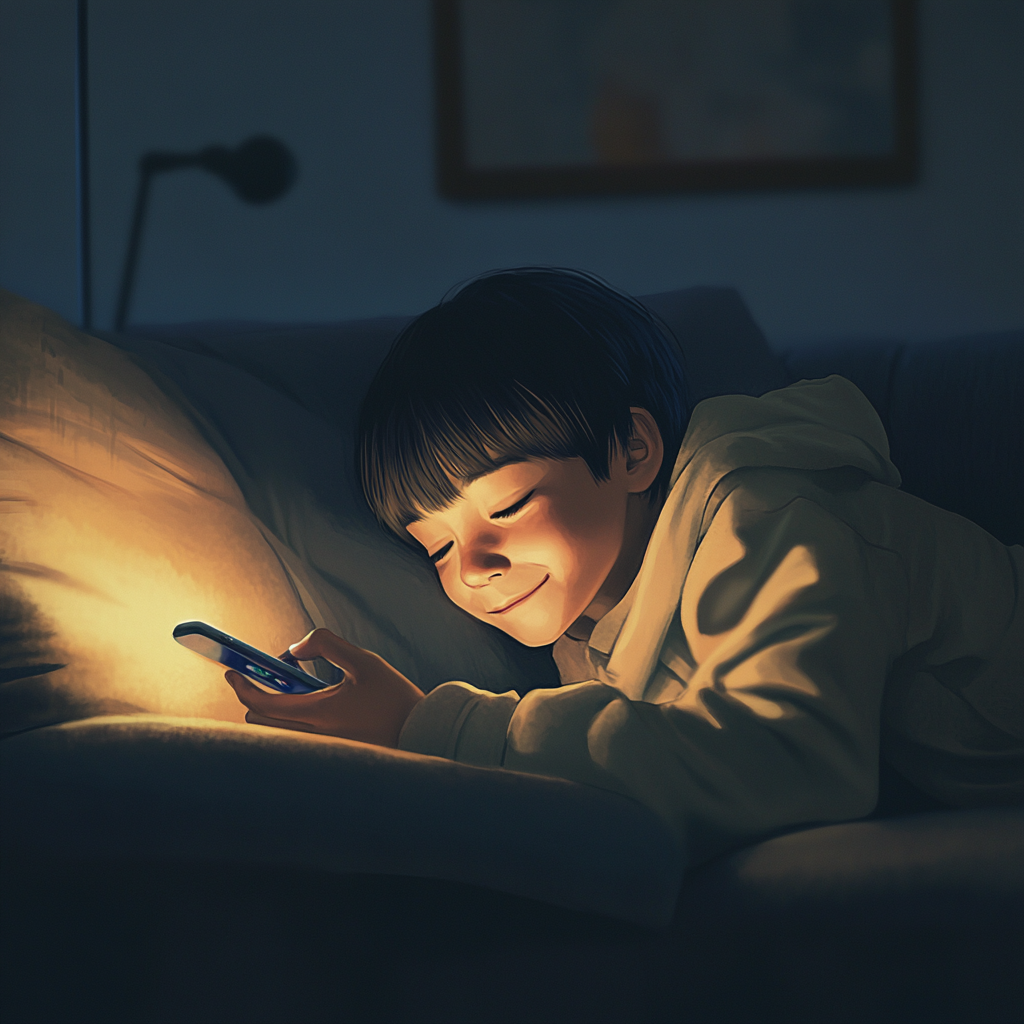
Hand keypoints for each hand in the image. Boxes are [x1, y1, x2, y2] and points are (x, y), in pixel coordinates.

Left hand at [225, 628, 423, 747]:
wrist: (421, 732)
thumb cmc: (395, 698)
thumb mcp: (364, 661)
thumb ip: (326, 645)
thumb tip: (295, 648)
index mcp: (317, 713)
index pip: (261, 703)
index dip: (242, 685)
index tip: (233, 671)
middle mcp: (313, 736)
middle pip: (260, 723)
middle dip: (256, 698)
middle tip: (269, 677)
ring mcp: (320, 750)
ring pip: (276, 734)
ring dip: (274, 711)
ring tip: (298, 688)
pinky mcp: (329, 755)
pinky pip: (295, 740)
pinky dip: (292, 721)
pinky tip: (316, 704)